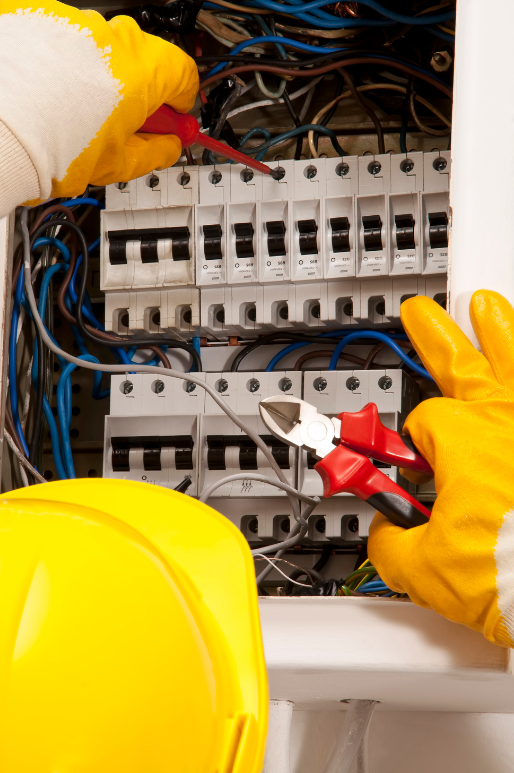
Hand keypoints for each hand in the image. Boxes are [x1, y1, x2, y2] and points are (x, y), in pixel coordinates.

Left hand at [0, 0, 197, 200]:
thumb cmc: (49, 149)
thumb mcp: (118, 164)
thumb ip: (156, 152)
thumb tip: (167, 147)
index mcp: (142, 70)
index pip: (184, 75)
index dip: (182, 103)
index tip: (174, 117)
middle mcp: (110, 36)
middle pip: (142, 60)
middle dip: (138, 92)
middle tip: (124, 125)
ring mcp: (70, 22)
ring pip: (98, 48)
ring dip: (96, 75)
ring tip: (75, 114)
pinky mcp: (33, 17)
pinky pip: (57, 36)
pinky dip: (57, 60)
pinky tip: (47, 92)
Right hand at [368, 290, 513, 646]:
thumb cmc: (513, 578)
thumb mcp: (423, 569)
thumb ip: (391, 543)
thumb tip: (386, 539)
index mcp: (460, 440)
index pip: (417, 426)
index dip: (405, 449)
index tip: (406, 474)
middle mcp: (502, 421)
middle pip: (459, 362)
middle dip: (435, 335)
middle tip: (422, 314)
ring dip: (499, 329)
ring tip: (488, 308)